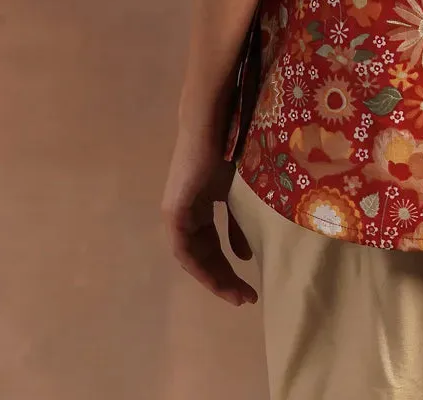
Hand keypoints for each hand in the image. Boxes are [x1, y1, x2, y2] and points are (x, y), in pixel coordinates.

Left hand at [161, 126, 256, 305]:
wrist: (214, 125)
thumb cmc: (230, 149)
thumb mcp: (237, 194)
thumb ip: (237, 224)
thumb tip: (244, 256)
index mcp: (199, 207)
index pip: (211, 249)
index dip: (228, 271)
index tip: (248, 290)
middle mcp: (185, 214)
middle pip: (202, 257)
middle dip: (224, 280)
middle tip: (245, 298)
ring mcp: (176, 213)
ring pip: (191, 258)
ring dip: (213, 278)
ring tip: (236, 294)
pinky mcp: (174, 210)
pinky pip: (183, 248)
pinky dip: (199, 265)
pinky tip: (217, 277)